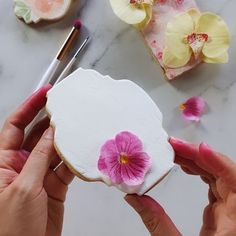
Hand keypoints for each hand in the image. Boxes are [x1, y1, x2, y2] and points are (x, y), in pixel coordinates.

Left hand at [0, 85, 73, 235]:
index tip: (43, 93)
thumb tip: (51, 133)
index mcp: (3, 162)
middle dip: (50, 119)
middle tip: (64, 105)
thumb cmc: (10, 229)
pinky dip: (74, 160)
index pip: (15, 126)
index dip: (29, 107)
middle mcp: (21, 165)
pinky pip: (65, 167)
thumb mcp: (23, 187)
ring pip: (54, 150)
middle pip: (37, 134)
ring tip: (76, 126)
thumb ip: (39, 158)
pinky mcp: (54, 186)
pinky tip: (81, 152)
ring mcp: (39, 175)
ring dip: (65, 139)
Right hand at [125, 138, 235, 235]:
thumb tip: (133, 198)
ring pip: (219, 176)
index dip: (217, 161)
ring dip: (197, 162)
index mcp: (234, 223)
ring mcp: (232, 211)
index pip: (233, 181)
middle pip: (222, 173)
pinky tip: (186, 167)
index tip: (197, 148)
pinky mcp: (224, 213)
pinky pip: (215, 185)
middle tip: (172, 146)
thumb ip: (156, 222)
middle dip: (197, 156)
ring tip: (174, 153)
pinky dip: (200, 173)